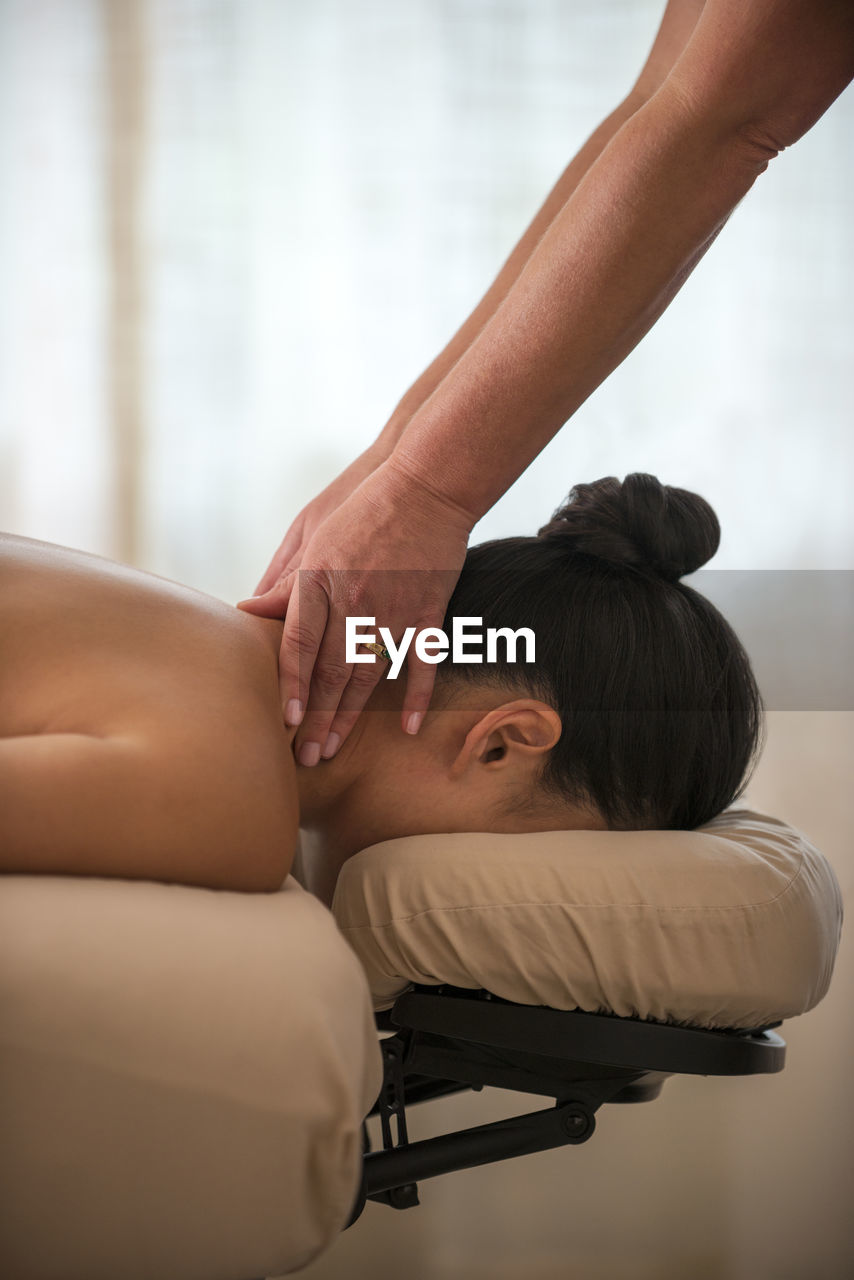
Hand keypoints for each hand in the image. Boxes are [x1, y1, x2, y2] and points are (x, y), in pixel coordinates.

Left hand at [239, 458, 472, 763]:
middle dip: (318, 718)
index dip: (293, 684)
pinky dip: (415, 697)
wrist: (426, 487)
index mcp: (321, 581)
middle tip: (307, 756)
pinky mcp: (427, 612)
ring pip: (368, 676)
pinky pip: (420, 663)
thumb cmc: (363, 507)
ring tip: (334, 749)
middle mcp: (355, 602)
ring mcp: (394, 610)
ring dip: (351, 717)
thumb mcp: (312, 534)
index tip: (287, 719)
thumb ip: (284, 579)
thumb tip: (248, 610)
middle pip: (332, 671)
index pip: (301, 645)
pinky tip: (406, 728)